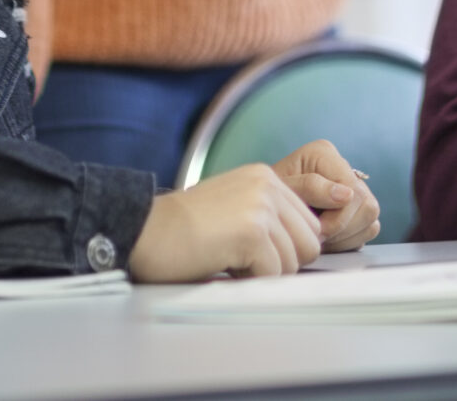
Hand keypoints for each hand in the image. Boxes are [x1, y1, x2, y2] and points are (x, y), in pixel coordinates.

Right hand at [126, 163, 324, 281]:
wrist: (147, 230)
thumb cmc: (184, 228)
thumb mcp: (235, 206)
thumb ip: (270, 216)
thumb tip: (306, 245)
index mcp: (266, 177)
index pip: (309, 225)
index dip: (286, 248)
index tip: (255, 251)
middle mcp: (268, 185)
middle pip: (310, 245)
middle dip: (280, 262)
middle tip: (241, 257)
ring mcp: (261, 207)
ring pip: (293, 263)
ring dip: (262, 272)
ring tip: (228, 256)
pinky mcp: (252, 232)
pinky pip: (273, 275)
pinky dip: (249, 280)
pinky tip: (222, 263)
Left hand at [274, 139, 380, 250]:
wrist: (261, 211)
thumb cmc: (266, 198)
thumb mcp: (280, 190)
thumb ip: (309, 187)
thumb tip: (346, 195)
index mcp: (323, 153)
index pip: (353, 190)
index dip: (338, 216)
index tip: (315, 228)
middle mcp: (342, 166)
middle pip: (367, 205)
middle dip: (341, 228)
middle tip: (316, 235)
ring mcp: (352, 187)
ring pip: (371, 218)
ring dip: (345, 235)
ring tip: (318, 236)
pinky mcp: (356, 209)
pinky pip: (369, 229)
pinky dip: (349, 240)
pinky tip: (327, 239)